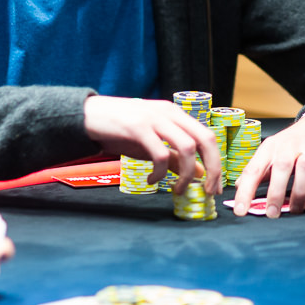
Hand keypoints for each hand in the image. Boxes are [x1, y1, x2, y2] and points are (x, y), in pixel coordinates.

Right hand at [84, 95, 221, 194]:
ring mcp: (154, 118)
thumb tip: (199, 174)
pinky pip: (159, 153)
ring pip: (186, 147)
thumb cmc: (121, 130)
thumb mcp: (152, 142)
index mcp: (176, 114)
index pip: (208, 137)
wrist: (88, 115)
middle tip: (207, 191)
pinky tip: (151, 181)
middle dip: (212, 168)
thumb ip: (174, 156)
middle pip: (205, 139)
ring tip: (177, 189)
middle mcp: (170, 113)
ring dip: (186, 174)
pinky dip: (159, 172)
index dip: (216, 162)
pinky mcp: (137, 127)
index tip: (215, 186)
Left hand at [232, 114, 304, 217]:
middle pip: (281, 167)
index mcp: (271, 147)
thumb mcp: (272, 150)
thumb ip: (258, 169)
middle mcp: (289, 145)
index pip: (254, 169)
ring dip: (298, 195)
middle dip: (275, 193)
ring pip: (304, 170)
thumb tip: (238, 187)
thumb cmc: (294, 142)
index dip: (245, 191)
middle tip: (272, 214)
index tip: (240, 210)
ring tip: (294, 210)